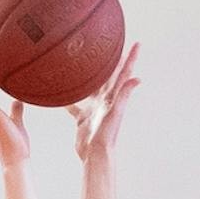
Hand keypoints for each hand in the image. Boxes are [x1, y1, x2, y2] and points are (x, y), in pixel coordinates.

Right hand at [69, 43, 140, 160]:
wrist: (95, 154)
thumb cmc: (107, 136)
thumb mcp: (116, 113)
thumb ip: (124, 95)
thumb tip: (137, 78)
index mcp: (113, 97)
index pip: (123, 73)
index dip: (131, 58)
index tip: (137, 44)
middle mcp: (104, 100)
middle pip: (109, 76)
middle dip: (112, 61)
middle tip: (111, 45)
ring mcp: (93, 109)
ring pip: (91, 88)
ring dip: (89, 77)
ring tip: (85, 63)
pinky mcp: (83, 118)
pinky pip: (75, 106)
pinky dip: (69, 100)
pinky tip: (61, 93)